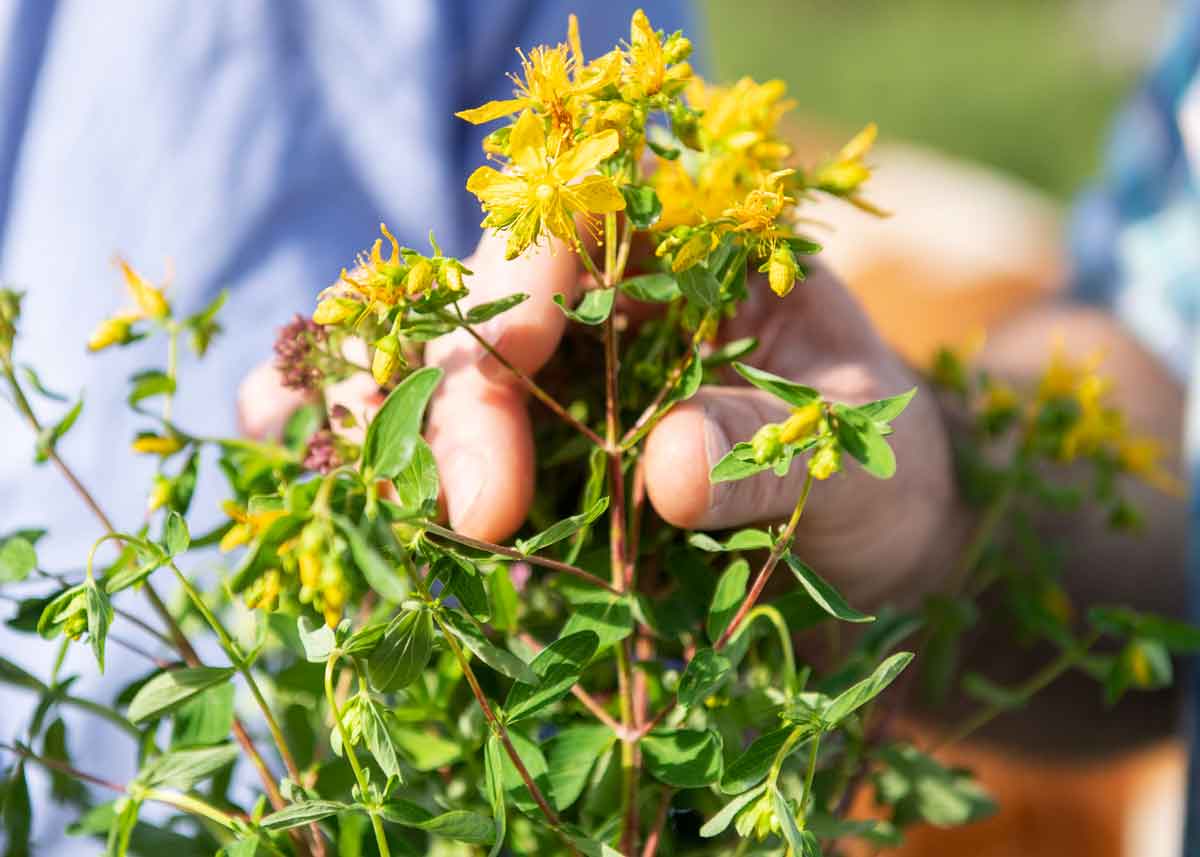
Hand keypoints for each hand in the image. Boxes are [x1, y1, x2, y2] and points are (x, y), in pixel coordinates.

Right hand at [240, 230, 957, 606]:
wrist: (879, 547)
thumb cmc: (886, 478)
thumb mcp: (859, 454)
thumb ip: (774, 446)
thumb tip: (666, 464)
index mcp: (695, 250)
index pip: (590, 223)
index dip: (529, 279)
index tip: (507, 365)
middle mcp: (609, 300)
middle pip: (491, 304)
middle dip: (458, 391)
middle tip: (472, 512)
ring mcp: (559, 381)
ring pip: (440, 364)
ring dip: (383, 407)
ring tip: (336, 461)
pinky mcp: (534, 456)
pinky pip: (440, 436)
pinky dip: (378, 448)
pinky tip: (320, 464)